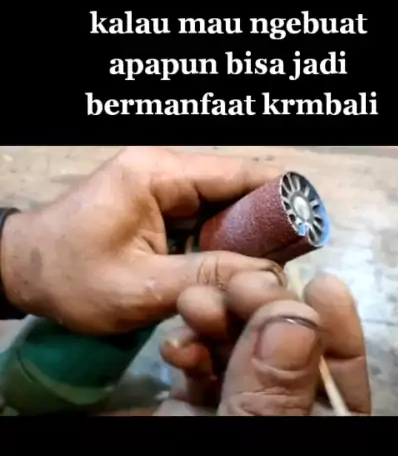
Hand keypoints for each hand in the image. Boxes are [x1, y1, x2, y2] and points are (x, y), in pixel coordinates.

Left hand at [0, 147, 281, 334]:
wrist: (21, 270)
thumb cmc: (72, 277)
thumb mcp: (141, 286)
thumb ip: (207, 276)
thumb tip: (269, 277)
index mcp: (159, 172)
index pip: (239, 172)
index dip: (281, 199)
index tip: (311, 234)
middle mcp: (166, 169)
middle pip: (238, 188)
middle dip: (265, 227)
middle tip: (288, 269)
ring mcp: (163, 186)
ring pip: (225, 207)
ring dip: (245, 239)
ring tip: (268, 274)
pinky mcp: (161, 206)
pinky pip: (206, 220)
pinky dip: (223, 244)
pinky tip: (236, 271)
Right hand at [157, 271, 371, 415]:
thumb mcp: (254, 436)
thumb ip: (272, 387)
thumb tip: (294, 315)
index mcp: (315, 425)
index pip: (340, 374)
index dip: (334, 326)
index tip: (324, 283)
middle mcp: (278, 411)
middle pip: (281, 349)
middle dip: (261, 309)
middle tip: (240, 282)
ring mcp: (234, 407)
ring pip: (237, 351)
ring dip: (216, 320)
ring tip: (195, 305)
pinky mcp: (191, 409)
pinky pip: (197, 369)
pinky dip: (187, 349)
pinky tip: (177, 345)